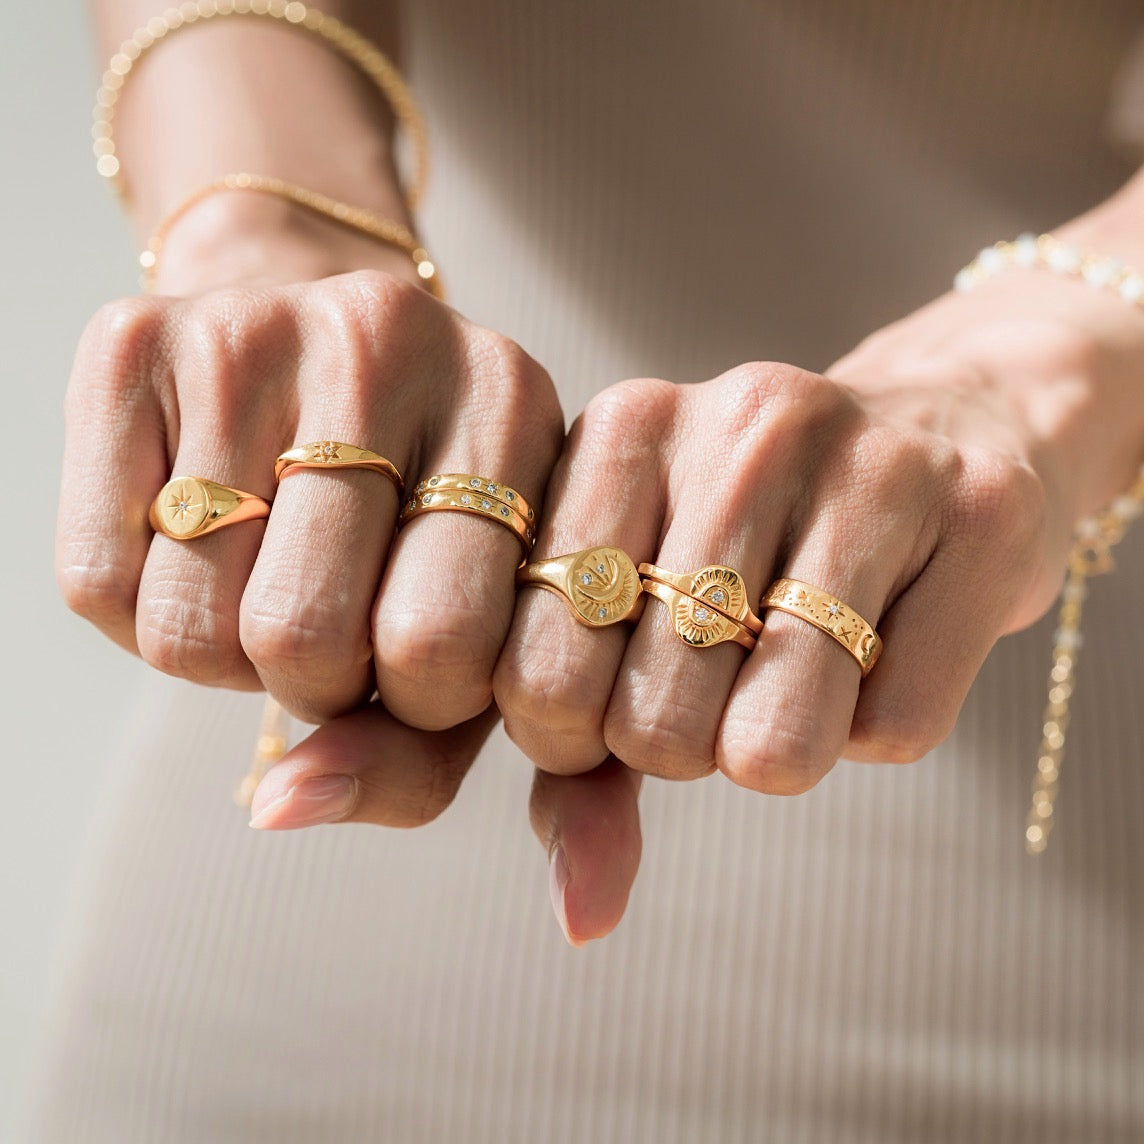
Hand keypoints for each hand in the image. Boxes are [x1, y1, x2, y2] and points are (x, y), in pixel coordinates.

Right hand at [57, 210, 562, 734]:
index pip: (445, 648)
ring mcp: (255, 329)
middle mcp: (388, 340)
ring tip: (271, 587)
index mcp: (513, 409)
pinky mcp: (134, 338)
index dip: (419, 706)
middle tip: (335, 634)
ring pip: (189, 627)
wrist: (321, 353)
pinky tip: (202, 552)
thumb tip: (277, 806)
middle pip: (304, 637)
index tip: (416, 666)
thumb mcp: (466, 628)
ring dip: (226, 658)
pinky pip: (94, 581)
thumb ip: (413, 759)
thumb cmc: (414, 523)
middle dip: (314, 686)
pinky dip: (143, 612)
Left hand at [493, 268, 1143, 940]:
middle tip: (712, 685)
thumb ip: (577, 771)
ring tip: (789, 670)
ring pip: (772, 738)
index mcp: (622, 430)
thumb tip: (581, 920)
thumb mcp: (635, 627)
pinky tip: (881, 646)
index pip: (532, 670)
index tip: (611, 698)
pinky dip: (875, 729)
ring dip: (774, 746)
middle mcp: (740, 425)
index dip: (568, 732)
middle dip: (674, 743)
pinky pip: (893, 730)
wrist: (948, 442)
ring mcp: (868, 459)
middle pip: (650, 717)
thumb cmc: (760, 554)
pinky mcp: (983, 511)